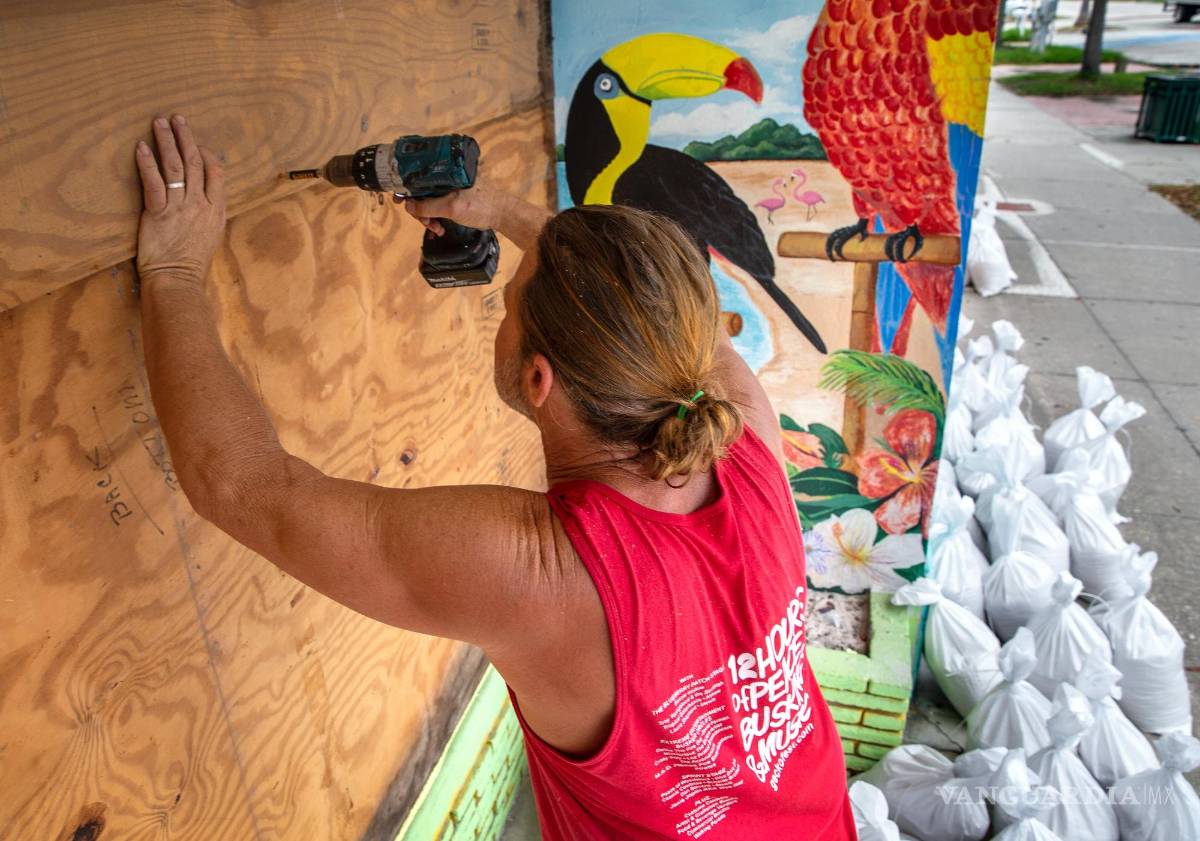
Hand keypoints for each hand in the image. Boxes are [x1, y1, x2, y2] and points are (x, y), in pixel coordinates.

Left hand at [134, 114, 225, 284]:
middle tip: (177, 119)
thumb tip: (203, 199)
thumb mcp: (210, 236)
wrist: (177, 281)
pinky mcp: (158, 214)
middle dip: (186, 137)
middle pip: (195, 162)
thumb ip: (208, 214)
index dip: (206, 153)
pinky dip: (147, 163)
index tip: (196, 143)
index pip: (216, 172)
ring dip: (166, 142)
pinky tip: (141, 147)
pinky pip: (154, 183)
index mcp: (216, 210)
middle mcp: (200, 205)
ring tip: (159, 123)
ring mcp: (180, 208)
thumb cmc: (191, 264)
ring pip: (175, 167)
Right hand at [395, 178, 511, 235]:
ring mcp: (449, 189)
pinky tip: (439, 229)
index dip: (407, 189)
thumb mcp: (452, 207)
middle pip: (421, 191)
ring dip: (428, 217)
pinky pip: (437, 207)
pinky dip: (435, 218)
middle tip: (426, 223)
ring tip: (436, 229)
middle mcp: (445, 177)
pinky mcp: (454, 199)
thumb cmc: (481, 206)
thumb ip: (428, 206)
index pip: (418, 176)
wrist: (503, 215)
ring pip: (428, 202)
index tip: (399, 201)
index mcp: (445, 171)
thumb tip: (407, 205)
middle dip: (420, 210)